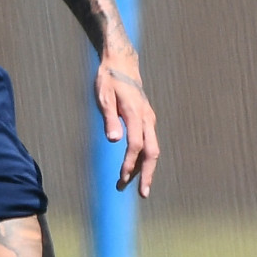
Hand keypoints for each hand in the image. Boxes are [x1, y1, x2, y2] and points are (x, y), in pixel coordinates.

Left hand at [94, 57, 158, 197]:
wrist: (122, 63)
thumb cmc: (109, 79)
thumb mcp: (103, 96)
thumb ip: (109, 118)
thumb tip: (114, 140)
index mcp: (135, 113)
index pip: (136, 145)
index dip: (129, 163)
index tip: (121, 178)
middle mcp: (147, 118)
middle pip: (152, 151)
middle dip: (148, 174)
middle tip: (143, 194)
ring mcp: (149, 118)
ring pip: (153, 148)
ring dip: (144, 168)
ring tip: (133, 186)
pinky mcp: (147, 119)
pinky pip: (150, 142)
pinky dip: (144, 158)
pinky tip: (135, 168)